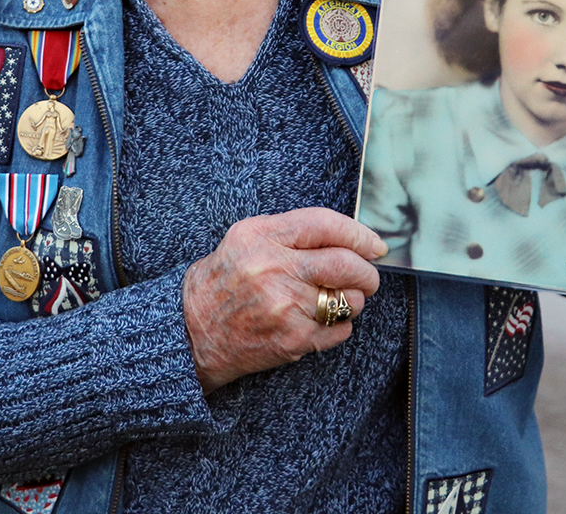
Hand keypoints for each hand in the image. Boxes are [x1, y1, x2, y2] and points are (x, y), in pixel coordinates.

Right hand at [182, 208, 386, 391]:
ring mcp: (285, 307)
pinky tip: (319, 320)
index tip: (374, 243)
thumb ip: (292, 231)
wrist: (192, 331)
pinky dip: (340, 325)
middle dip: (367, 270)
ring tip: (336, 298)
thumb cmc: (224, 280)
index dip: (358, 233)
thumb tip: (349, 236)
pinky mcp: (292, 340)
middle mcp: (274, 270)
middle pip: (347, 264)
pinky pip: (340, 330)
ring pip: (349, 300)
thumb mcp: (247, 237)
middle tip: (368, 274)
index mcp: (262, 237)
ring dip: (353, 299)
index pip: (325, 225)